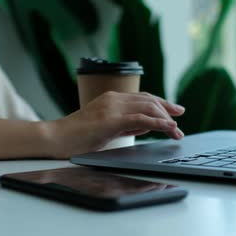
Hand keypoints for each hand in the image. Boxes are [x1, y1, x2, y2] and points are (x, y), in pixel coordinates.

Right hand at [46, 91, 185, 158]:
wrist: (56, 138)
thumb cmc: (77, 136)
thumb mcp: (106, 128)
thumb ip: (125, 124)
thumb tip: (147, 125)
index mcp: (111, 99)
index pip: (143, 98)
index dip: (161, 104)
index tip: (175, 111)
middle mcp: (113, 99)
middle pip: (149, 100)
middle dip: (168, 110)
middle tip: (180, 122)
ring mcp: (112, 108)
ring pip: (148, 108)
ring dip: (166, 120)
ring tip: (176, 132)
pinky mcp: (111, 120)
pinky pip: (141, 119)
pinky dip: (158, 123)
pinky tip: (168, 128)